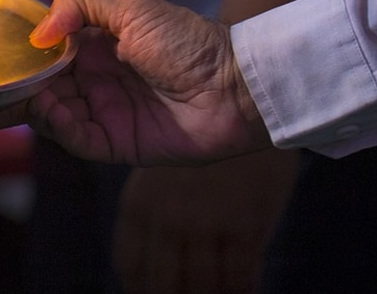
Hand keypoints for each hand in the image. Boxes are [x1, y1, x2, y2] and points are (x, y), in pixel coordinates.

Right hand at [0, 0, 271, 165]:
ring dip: (31, 106)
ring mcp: (105, 113)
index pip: (46, 54)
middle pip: (42, 89)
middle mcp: (96, 81)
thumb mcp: (131, 7)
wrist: (234, 83)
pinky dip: (58, 126)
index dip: (20, 57)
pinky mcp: (117, 144)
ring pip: (53, 115)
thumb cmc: (188, 39)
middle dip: (12, 89)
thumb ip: (80, 4)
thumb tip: (39, 32)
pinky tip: (49, 109)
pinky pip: (77, 139)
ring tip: (14, 95)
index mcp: (97, 46)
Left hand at [113, 149, 297, 292]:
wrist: (241, 102)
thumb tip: (137, 260)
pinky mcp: (245, 224)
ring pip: (202, 285)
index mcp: (139, 204)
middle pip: (161, 284)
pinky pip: (241, 276)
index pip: (131, 263)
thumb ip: (146, 209)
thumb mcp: (157, 167)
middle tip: (183, 292)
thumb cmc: (197, 133)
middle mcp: (168, 219)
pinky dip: (241, 290)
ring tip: (215, 291)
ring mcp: (207, 223)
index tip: (147, 291)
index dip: (138, 285)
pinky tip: (244, 290)